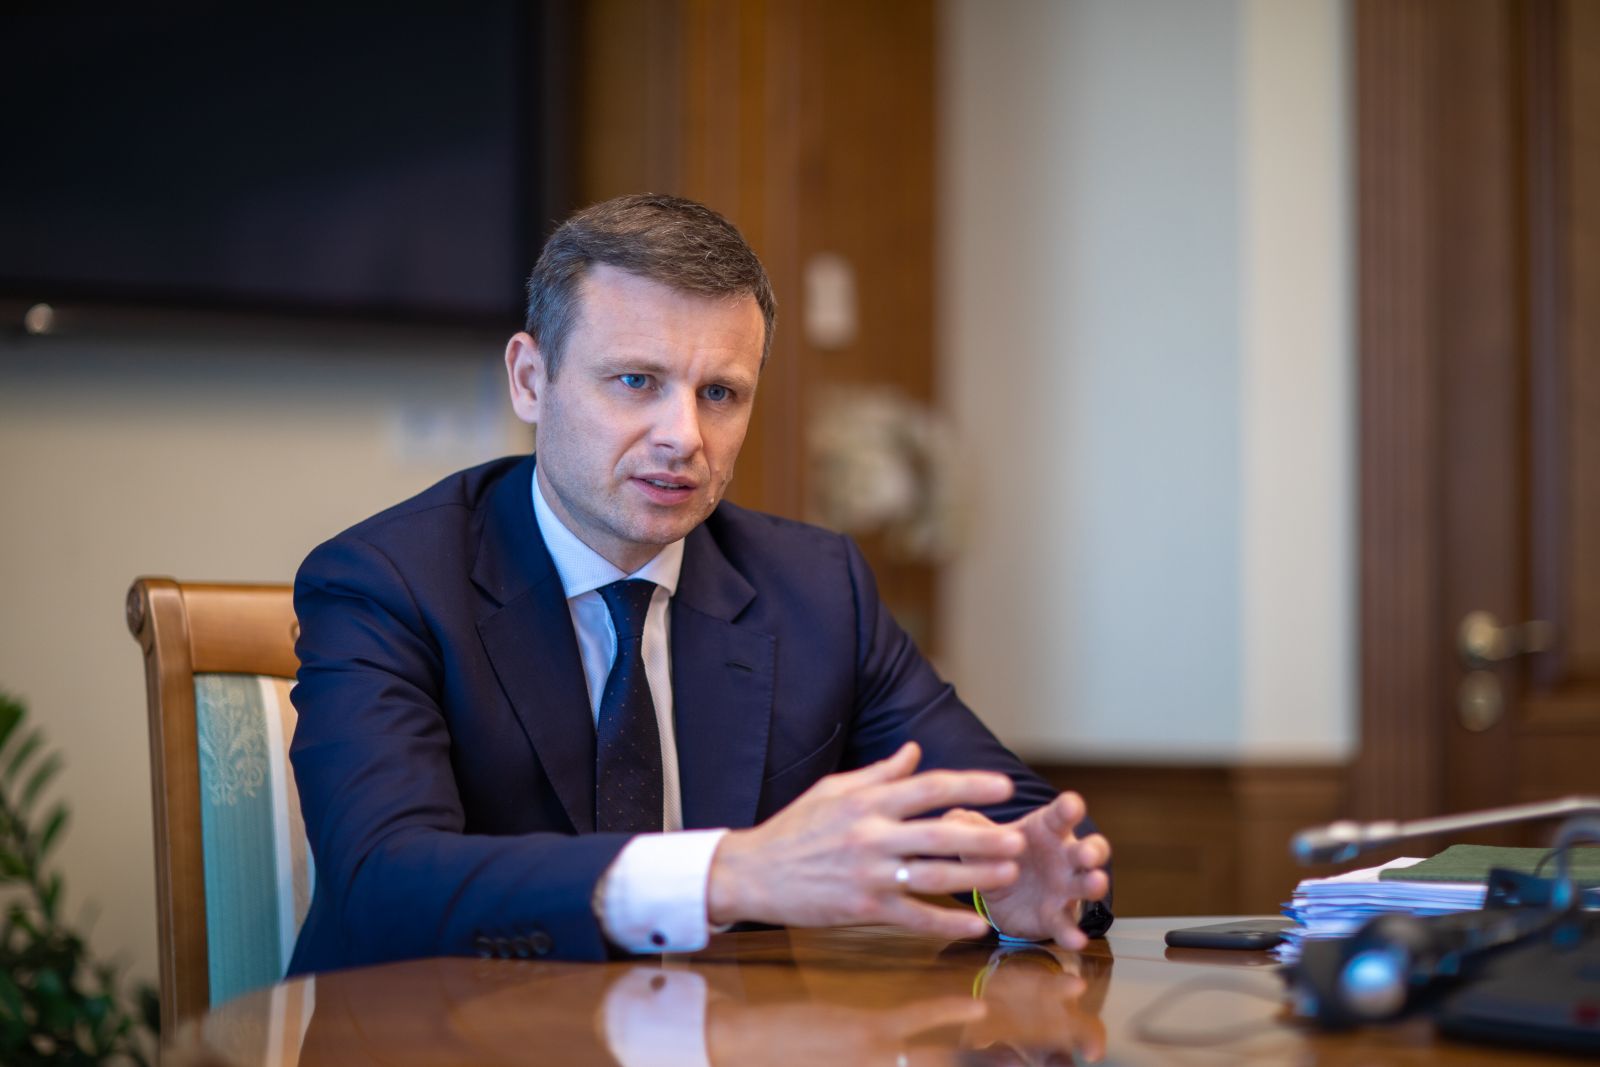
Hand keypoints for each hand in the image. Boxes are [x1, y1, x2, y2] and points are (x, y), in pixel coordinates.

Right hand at [707, 742, 1027, 939]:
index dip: (970, 786)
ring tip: (1007, 873)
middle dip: (983, 836)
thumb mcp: (832, 790)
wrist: (753, 873)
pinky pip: (915, 917)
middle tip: (1018, 838)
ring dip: (975, 875)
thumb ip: (879, 773)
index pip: (928, 787)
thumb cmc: (795, 828)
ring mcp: (868, 874)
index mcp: (866, 802)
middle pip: (939, 833)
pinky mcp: (863, 908)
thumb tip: (915, 751)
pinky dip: (947, 921)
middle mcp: (871, 835)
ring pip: (934, 875)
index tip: (1004, 786)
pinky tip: (974, 923)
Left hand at [945, 793, 1109, 948]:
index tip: (1071, 804)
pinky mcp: (1057, 916)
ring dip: (1095, 884)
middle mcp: (1064, 856)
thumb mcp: (983, 839)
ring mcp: (1065, 888)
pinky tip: (1076, 940)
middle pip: (1088, 848)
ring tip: (1095, 883)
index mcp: (1046, 829)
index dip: (1069, 808)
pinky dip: (1073, 932)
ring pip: (1088, 884)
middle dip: (1091, 849)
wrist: (1003, 897)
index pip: (1061, 815)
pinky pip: (1068, 924)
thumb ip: (969, 827)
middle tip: (1086, 853)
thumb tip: (949, 816)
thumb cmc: (1000, 854)